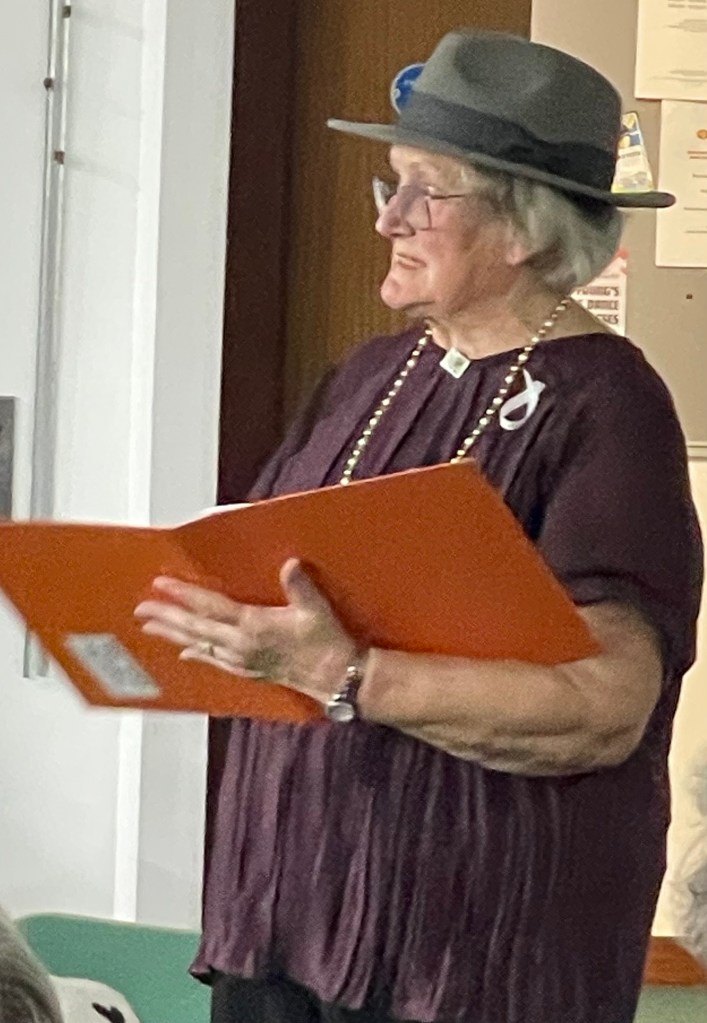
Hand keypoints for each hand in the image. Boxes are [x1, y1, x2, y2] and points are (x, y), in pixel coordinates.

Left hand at [133, 558, 358, 704]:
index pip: (211, 607)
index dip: (184, 595)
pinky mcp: (248, 670)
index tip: (162, 585)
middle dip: (166, 617)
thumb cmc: (326, 640)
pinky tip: (184, 650)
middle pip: (195, 628)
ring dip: (173, 634)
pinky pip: (214, 660)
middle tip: (141, 609)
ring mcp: (242, 659)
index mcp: (254, 625)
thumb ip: (300, 586)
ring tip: (150, 627)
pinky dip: (196, 653)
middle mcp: (241, 644)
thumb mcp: (316, 609)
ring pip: (199, 644)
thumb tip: (290, 564)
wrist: (336, 675)